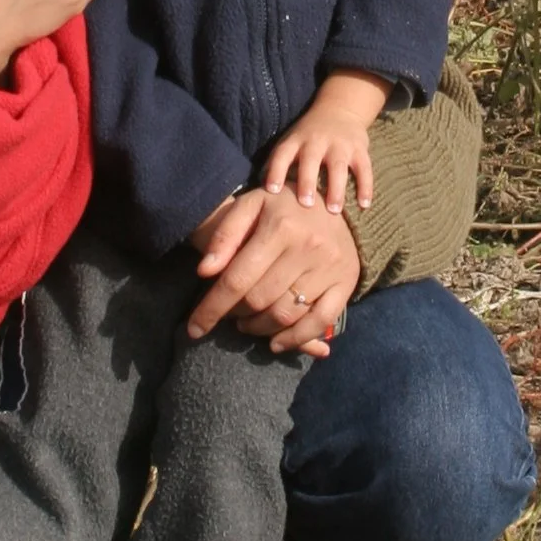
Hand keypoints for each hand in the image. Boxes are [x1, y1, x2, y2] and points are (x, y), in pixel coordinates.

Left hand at [186, 182, 360, 352]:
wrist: (333, 198)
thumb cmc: (282, 206)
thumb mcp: (250, 206)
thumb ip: (225, 236)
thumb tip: (204, 272)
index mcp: (280, 227)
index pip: (237, 280)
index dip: (212, 308)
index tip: (194, 329)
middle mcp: (308, 247)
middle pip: (259, 301)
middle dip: (235, 315)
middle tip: (229, 314)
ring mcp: (330, 267)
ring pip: (285, 315)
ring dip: (259, 328)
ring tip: (247, 323)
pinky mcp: (346, 282)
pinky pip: (320, 322)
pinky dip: (295, 339)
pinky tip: (276, 342)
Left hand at [262, 69, 386, 214]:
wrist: (340, 110)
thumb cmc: (307, 137)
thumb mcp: (290, 143)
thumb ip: (277, 166)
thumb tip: (256, 196)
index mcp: (295, 141)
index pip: (282, 154)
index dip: (275, 171)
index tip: (271, 190)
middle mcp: (316, 141)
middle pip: (311, 160)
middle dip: (307, 181)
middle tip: (305, 204)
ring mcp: (340, 144)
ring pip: (338, 166)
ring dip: (336, 188)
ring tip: (335, 210)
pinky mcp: (360, 149)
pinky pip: (364, 169)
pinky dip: (365, 187)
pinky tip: (364, 205)